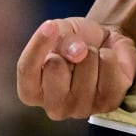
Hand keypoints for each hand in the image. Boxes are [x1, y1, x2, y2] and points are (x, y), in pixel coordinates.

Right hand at [16, 15, 135, 120]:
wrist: (104, 44)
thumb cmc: (73, 41)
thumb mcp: (60, 30)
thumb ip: (61, 38)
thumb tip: (77, 52)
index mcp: (31, 91)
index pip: (26, 69)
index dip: (38, 45)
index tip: (50, 25)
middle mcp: (54, 107)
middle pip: (55, 67)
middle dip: (68, 48)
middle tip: (75, 53)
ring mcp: (81, 109)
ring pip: (85, 63)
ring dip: (92, 51)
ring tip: (91, 59)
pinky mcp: (108, 103)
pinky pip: (108, 65)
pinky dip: (109, 55)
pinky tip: (106, 64)